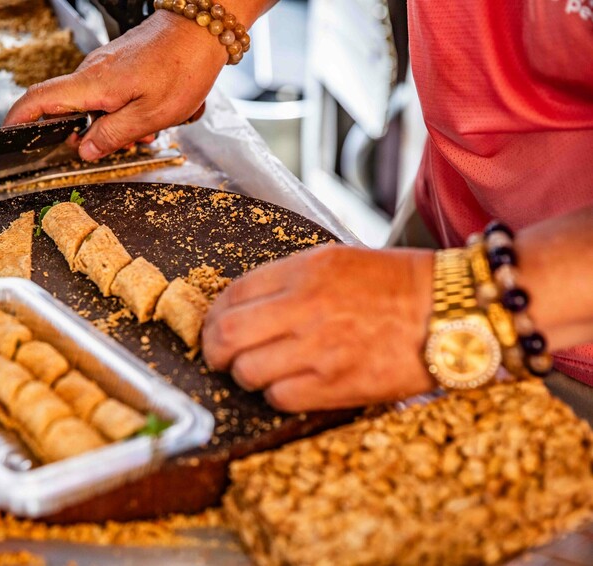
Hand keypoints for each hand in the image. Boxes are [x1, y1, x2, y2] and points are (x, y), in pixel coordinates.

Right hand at [5, 10, 225, 160]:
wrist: (202, 29)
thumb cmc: (181, 68)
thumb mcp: (150, 115)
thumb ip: (112, 135)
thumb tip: (84, 150)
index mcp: (92, 84)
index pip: (39, 100)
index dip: (19, 120)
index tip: (9, 137)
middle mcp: (92, 72)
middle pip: (68, 111)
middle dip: (88, 136)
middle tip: (122, 146)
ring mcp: (104, 66)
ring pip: (94, 106)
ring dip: (114, 125)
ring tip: (148, 129)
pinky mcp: (118, 64)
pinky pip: (110, 94)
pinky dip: (124, 111)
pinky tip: (150, 115)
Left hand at [201, 245, 436, 411]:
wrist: (450, 312)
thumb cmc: (396, 286)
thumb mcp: (337, 261)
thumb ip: (288, 279)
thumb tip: (244, 305)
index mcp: (304, 270)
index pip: (232, 294)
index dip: (213, 315)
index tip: (215, 326)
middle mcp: (304, 307)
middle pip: (226, 335)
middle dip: (214, 350)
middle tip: (219, 356)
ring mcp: (319, 348)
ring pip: (247, 371)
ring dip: (245, 375)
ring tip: (259, 372)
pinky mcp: (336, 385)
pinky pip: (280, 397)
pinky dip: (275, 395)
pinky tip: (288, 385)